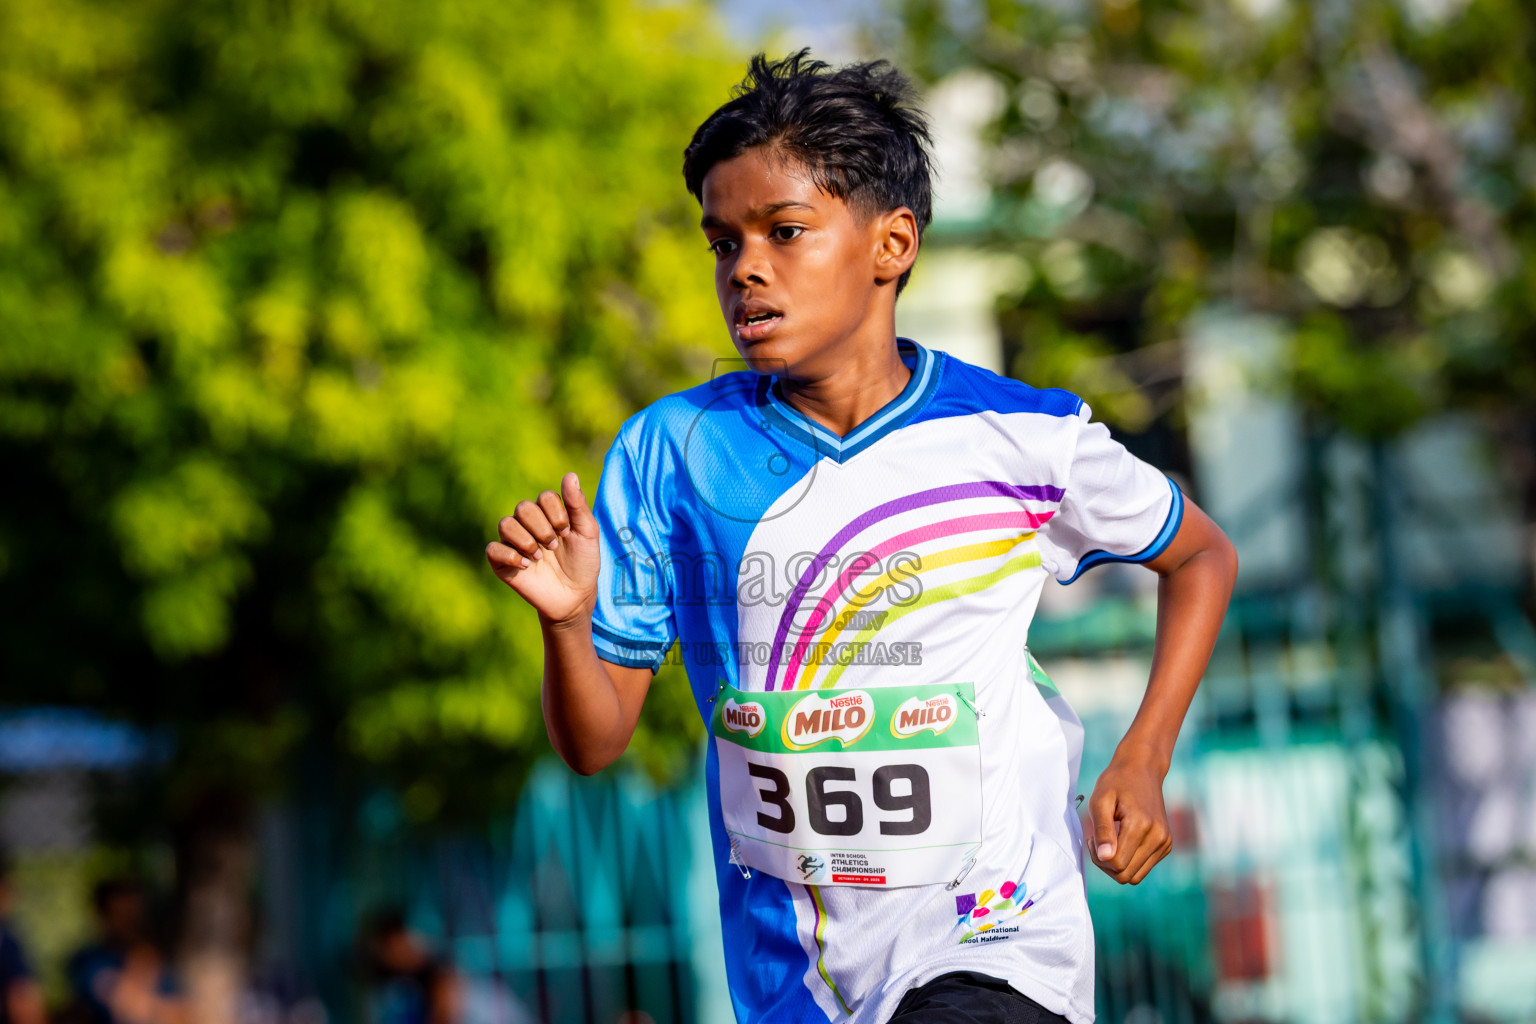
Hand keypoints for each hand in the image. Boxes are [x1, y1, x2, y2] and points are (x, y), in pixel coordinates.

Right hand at [485, 472, 600, 624]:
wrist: (575, 597)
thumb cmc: (583, 563)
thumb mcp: (587, 532)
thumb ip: (577, 504)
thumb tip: (570, 475)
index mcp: (548, 513)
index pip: (544, 497)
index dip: (557, 514)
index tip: (567, 532)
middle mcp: (528, 524)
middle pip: (523, 508)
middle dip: (542, 528)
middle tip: (554, 546)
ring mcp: (513, 542)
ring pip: (505, 524)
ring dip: (527, 541)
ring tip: (540, 557)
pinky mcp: (502, 562)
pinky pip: (493, 549)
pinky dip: (510, 555)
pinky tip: (527, 566)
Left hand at [1084, 751, 1172, 884]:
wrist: (1142, 769)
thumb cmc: (1116, 782)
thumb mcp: (1101, 800)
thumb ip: (1102, 830)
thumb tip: (1105, 858)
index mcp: (1141, 825)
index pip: (1116, 864)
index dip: (1098, 857)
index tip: (1091, 838)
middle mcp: (1158, 837)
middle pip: (1125, 875)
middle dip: (1106, 863)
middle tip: (1097, 841)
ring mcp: (1165, 842)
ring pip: (1135, 876)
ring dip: (1117, 865)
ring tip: (1109, 841)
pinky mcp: (1166, 845)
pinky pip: (1143, 868)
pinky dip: (1129, 861)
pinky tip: (1121, 841)